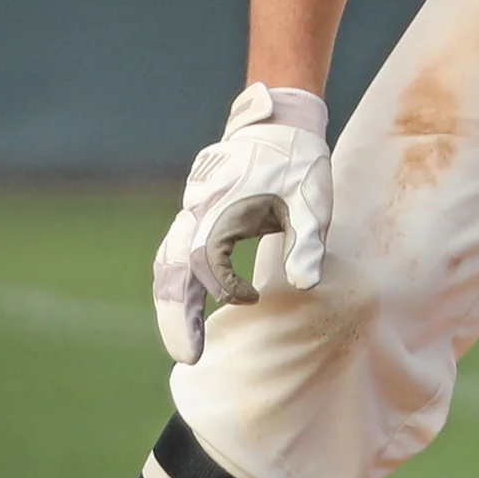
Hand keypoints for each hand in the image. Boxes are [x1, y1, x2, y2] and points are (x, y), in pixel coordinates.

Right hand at [152, 85, 332, 363]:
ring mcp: (193, 207)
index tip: (252, 299)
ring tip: (184, 342)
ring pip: (167, 260)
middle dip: (176, 315)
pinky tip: (189, 302)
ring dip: (172, 302)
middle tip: (188, 356)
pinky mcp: (196, 208)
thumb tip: (305, 285)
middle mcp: (198, 209)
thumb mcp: (311, 200)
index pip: (209, 264)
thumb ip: (306, 241)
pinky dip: (176, 280)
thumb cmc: (298, 161)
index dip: (227, 289)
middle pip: (171, 269)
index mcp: (223, 208)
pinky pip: (174, 249)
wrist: (280, 120)